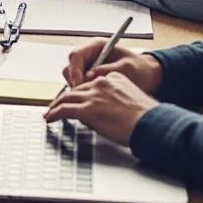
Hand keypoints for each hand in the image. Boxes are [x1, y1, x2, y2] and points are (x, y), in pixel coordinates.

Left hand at [44, 72, 158, 145]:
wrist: (152, 124)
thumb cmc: (148, 118)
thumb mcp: (132, 100)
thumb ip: (116, 99)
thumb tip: (107, 110)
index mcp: (114, 78)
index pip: (91, 82)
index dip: (82, 92)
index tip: (77, 98)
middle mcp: (101, 83)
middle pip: (77, 88)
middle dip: (67, 98)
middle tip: (59, 105)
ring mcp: (93, 95)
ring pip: (67, 97)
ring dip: (57, 105)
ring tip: (52, 112)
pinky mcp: (87, 109)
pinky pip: (64, 109)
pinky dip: (54, 113)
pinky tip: (50, 118)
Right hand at [63, 38, 162, 91]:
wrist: (149, 76)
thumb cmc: (140, 69)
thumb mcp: (126, 68)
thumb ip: (107, 70)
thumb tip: (90, 76)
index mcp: (96, 46)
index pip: (76, 55)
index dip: (74, 71)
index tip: (78, 86)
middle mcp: (90, 54)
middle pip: (71, 67)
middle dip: (75, 82)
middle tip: (83, 96)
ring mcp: (89, 65)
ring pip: (73, 77)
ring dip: (78, 88)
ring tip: (90, 99)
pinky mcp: (91, 76)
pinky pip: (80, 84)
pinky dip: (84, 92)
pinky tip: (94, 101)